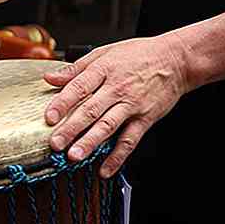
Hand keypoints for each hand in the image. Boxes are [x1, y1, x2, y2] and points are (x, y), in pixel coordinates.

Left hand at [44, 35, 188, 177]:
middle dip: (71, 129)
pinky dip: (117, 156)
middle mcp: (117, 88)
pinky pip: (130, 140)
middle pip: (91, 110)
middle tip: (56, 144)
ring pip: (108, 127)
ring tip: (75, 156)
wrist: (175, 60)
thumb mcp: (104, 53)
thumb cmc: (137, 55)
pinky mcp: (145, 119)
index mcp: (103, 70)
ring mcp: (132, 105)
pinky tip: (105, 170)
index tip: (49, 117)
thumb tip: (50, 77)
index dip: (62, 103)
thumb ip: (75, 69)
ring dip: (90, 143)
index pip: (79, 87)